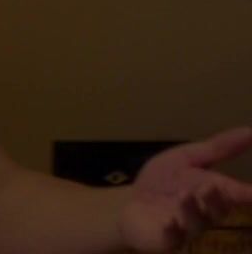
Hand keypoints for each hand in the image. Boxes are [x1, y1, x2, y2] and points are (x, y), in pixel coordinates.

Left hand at [118, 126, 251, 250]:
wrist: (130, 203)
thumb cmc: (163, 182)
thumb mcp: (187, 158)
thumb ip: (217, 148)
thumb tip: (249, 131)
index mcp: (213, 193)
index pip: (237, 194)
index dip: (248, 194)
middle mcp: (205, 213)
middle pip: (218, 210)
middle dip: (217, 200)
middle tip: (213, 186)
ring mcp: (186, 228)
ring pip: (196, 223)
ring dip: (191, 209)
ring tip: (184, 195)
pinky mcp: (166, 239)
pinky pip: (172, 237)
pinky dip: (172, 229)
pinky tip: (169, 221)